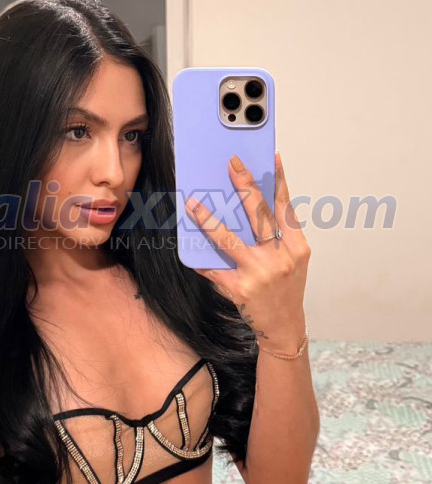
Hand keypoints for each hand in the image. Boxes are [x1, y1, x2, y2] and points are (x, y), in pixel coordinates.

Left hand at [184, 151, 310, 352]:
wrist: (284, 327)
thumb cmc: (286, 288)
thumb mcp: (292, 259)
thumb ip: (277, 234)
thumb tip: (251, 203)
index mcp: (297, 246)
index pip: (286, 207)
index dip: (279, 180)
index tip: (271, 157)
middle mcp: (280, 257)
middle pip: (259, 215)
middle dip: (245, 186)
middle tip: (231, 165)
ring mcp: (260, 273)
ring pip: (230, 239)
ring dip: (208, 220)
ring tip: (193, 204)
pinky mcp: (241, 288)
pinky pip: (214, 268)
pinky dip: (200, 257)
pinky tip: (186, 244)